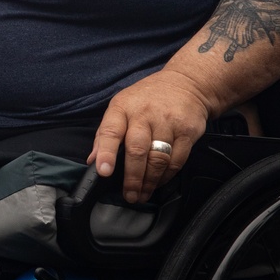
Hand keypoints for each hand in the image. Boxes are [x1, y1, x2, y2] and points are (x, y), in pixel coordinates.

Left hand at [88, 68, 211, 202]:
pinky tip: (159, 182)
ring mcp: (168, 122)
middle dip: (132, 177)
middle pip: (137, 150)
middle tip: (129, 195)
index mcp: (123, 108)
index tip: (103, 171)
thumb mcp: (121, 106)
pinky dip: (166, 176)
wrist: (187, 84)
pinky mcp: (187, 131)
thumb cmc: (147, 99)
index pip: (111, 131)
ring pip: (158, 159)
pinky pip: (176, 160)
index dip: (106, 153)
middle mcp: (145, 114)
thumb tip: (92, 161)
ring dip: (149, 182)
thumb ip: (105, 134)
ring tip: (142, 194)